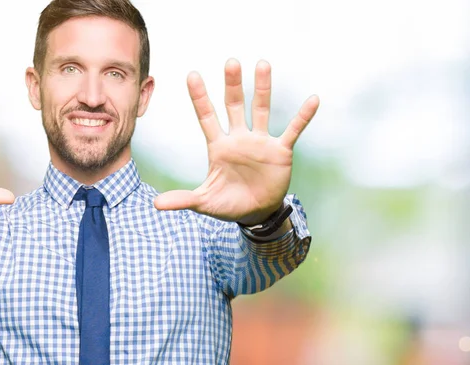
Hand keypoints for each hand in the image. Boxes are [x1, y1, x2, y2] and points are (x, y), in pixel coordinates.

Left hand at [154, 59, 318, 224]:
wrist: (255, 213)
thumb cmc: (228, 204)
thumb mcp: (204, 202)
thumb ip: (183, 199)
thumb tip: (156, 204)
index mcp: (219, 146)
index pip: (207, 116)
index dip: (200, 97)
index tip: (192, 75)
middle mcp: (239, 138)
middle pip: (234, 105)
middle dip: (232, 85)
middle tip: (231, 62)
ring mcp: (260, 142)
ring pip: (261, 109)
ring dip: (263, 89)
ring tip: (263, 64)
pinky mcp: (280, 151)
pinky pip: (292, 130)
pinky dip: (303, 117)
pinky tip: (313, 100)